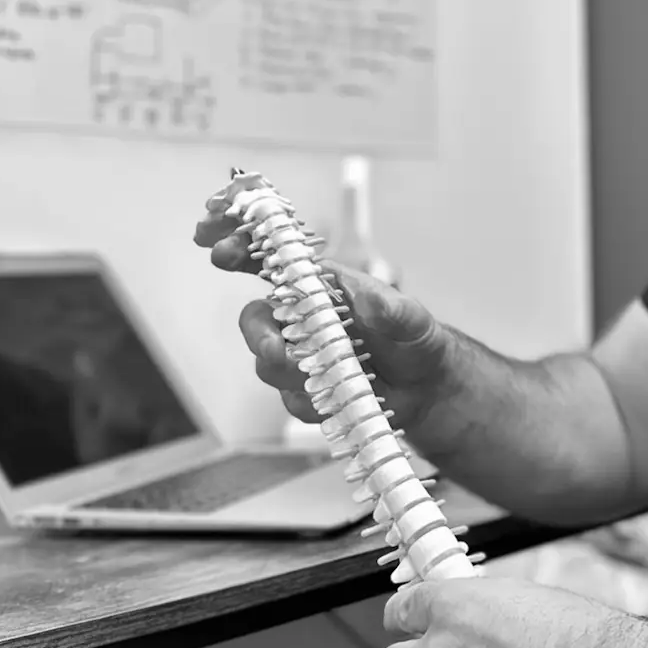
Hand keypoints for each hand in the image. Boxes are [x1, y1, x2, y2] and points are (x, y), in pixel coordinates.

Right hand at [193, 174, 451, 428]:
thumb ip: (393, 309)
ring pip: (268, 363)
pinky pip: (291, 399)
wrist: (426, 388)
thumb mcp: (412, 317)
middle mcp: (302, 318)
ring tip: (312, 374)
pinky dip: (309, 400)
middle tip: (276, 347)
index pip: (270, 259)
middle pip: (255, 319)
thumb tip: (374, 302)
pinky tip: (333, 398)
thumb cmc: (414, 338)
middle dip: (257, 333)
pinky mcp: (307, 390)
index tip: (221, 249)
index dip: (240, 247)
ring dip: (285, 371)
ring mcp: (302, 356)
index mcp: (320, 286)